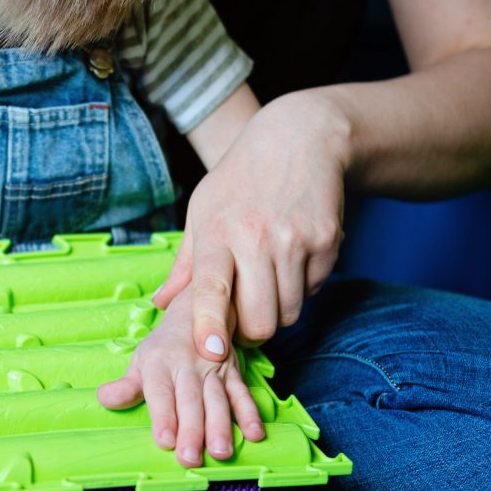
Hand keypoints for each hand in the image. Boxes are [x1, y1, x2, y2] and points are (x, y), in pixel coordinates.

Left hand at [97, 286, 264, 466]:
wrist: (198, 310)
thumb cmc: (164, 347)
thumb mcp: (141, 361)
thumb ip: (126, 385)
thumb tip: (104, 399)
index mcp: (160, 364)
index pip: (161, 393)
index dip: (163, 417)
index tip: (165, 442)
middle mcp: (187, 366)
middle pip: (190, 401)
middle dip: (191, 430)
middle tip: (190, 459)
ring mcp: (213, 370)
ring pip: (217, 400)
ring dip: (220, 427)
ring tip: (221, 452)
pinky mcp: (233, 373)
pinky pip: (242, 393)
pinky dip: (250, 414)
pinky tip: (255, 434)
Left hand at [155, 91, 349, 359]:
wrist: (301, 139)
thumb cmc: (241, 179)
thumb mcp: (203, 209)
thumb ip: (185, 263)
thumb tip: (162, 304)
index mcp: (218, 231)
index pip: (212, 287)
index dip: (210, 324)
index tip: (211, 351)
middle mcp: (257, 238)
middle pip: (260, 320)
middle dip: (250, 332)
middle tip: (242, 320)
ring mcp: (296, 241)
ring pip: (289, 313)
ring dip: (277, 311)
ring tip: (266, 281)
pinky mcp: (328, 242)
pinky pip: (313, 292)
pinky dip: (301, 288)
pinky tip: (291, 260)